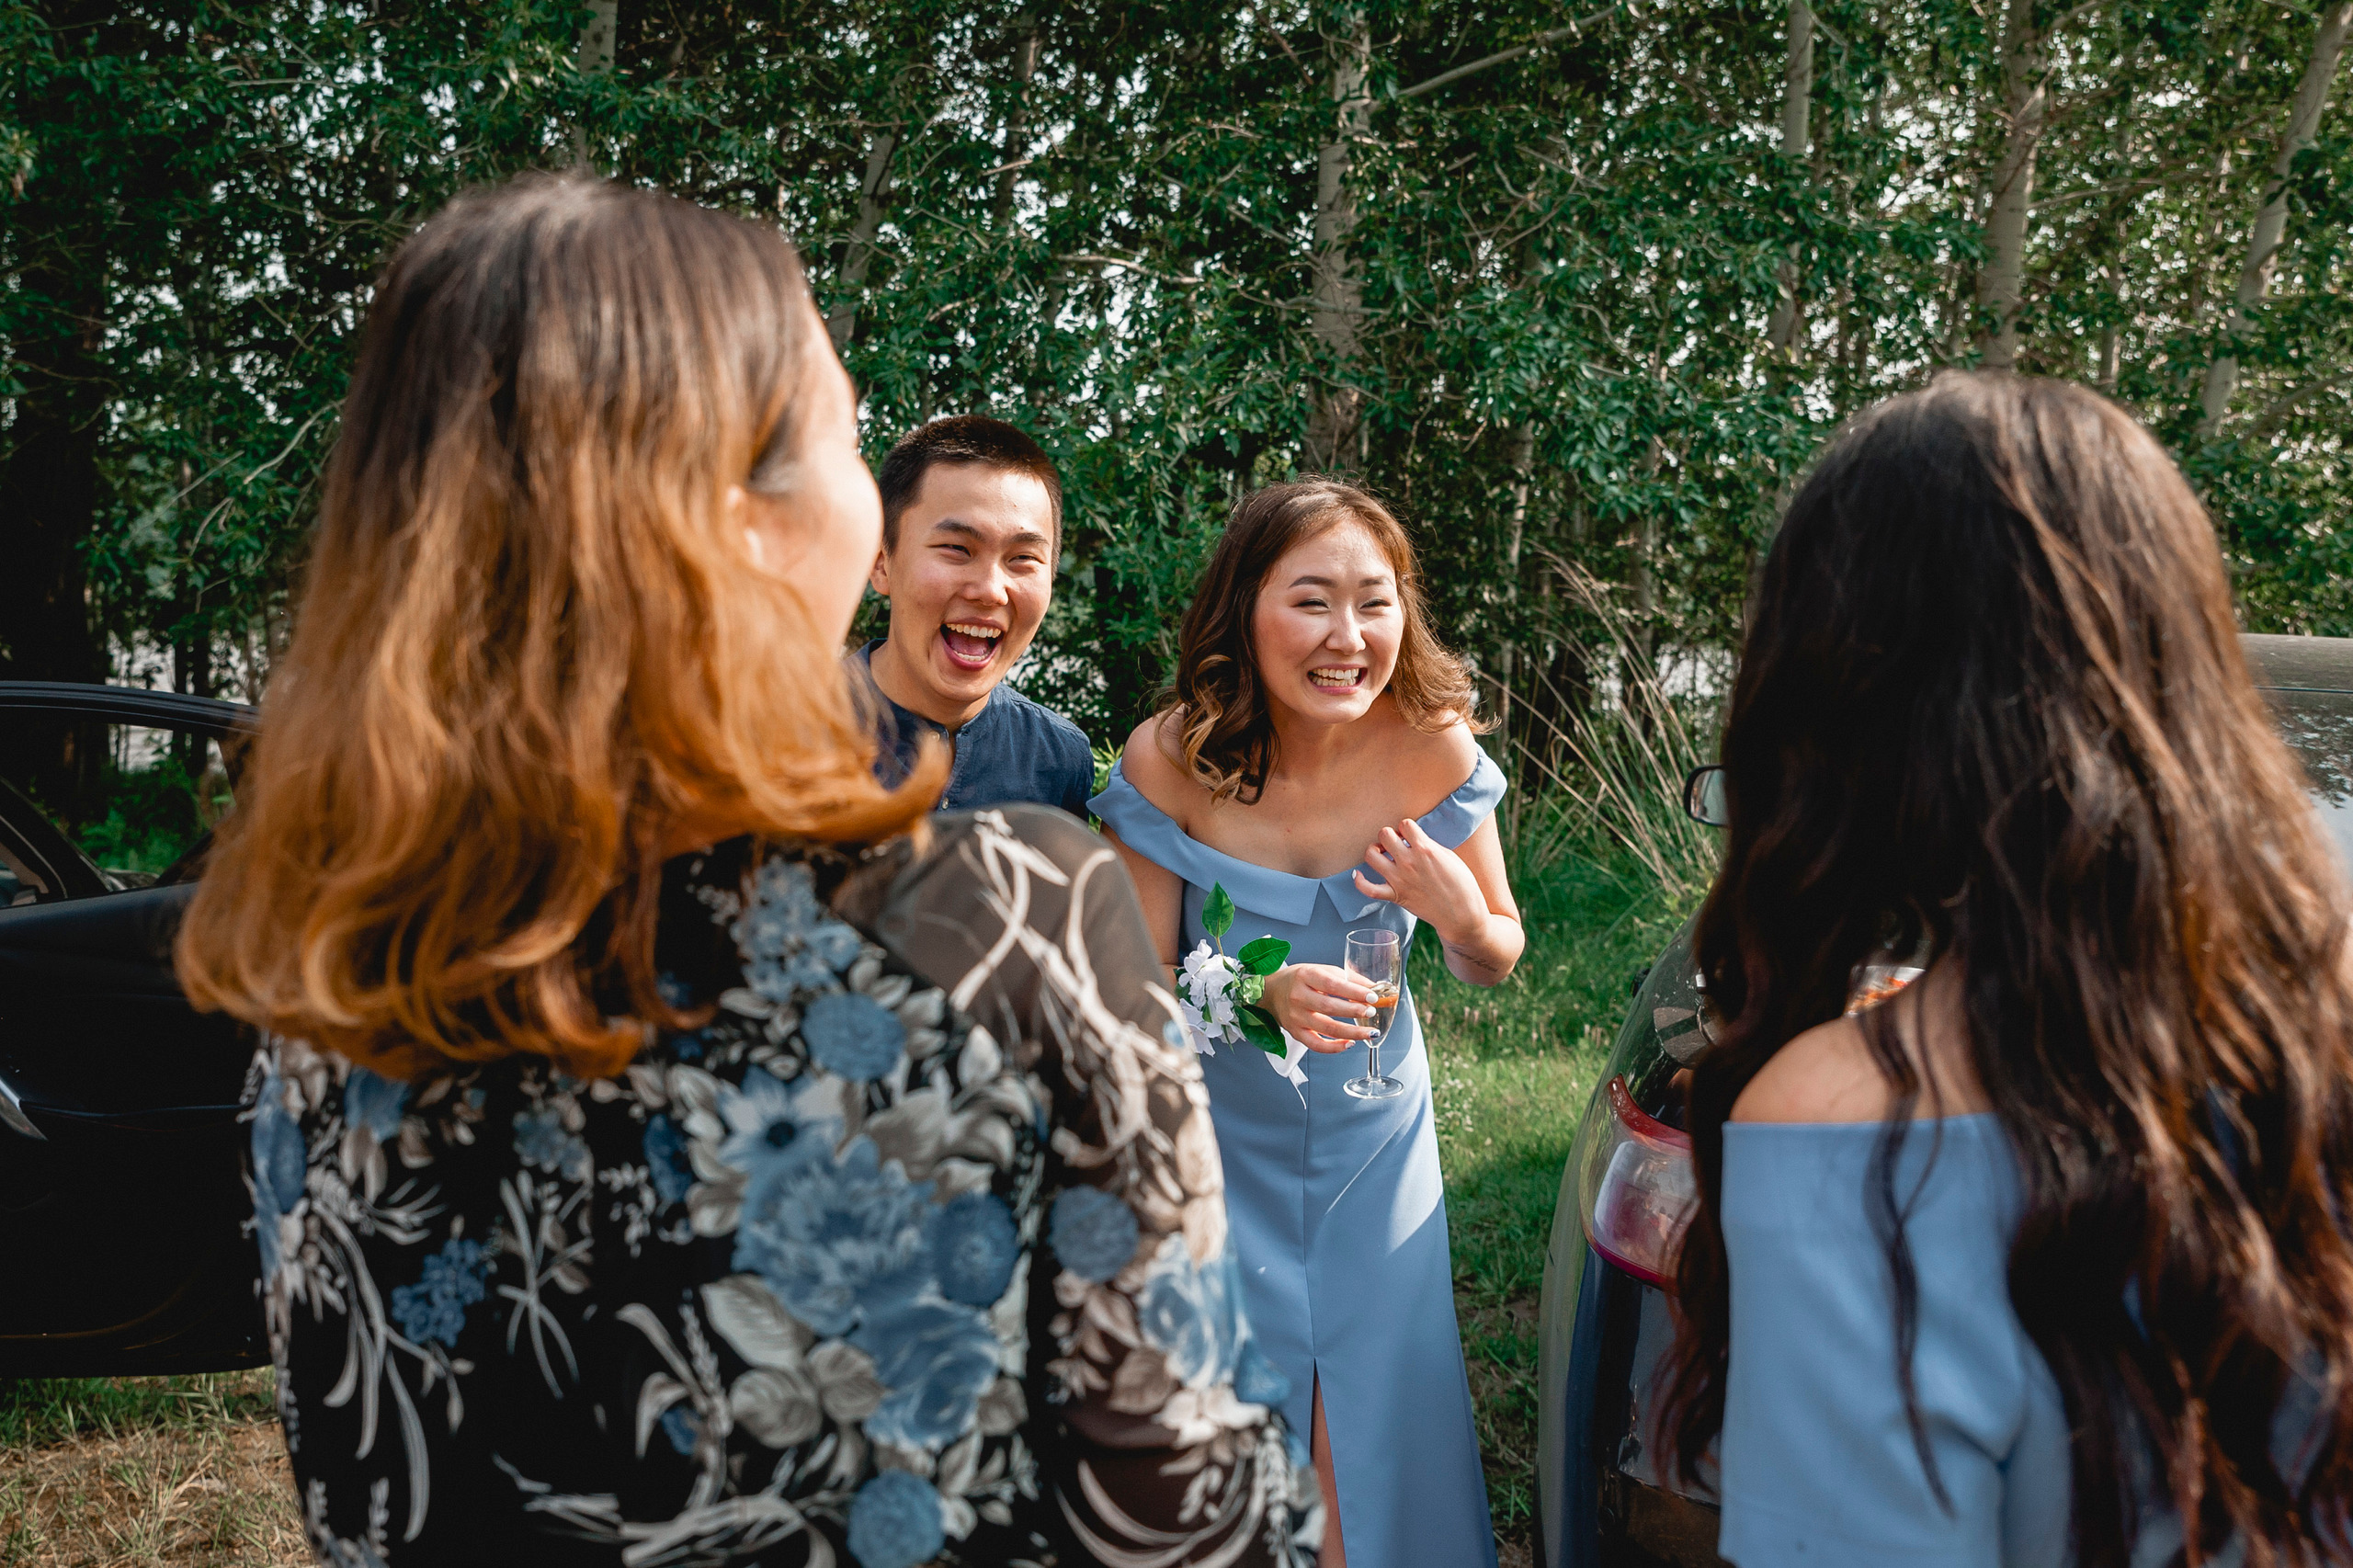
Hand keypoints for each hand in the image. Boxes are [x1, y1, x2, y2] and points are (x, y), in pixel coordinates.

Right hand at [1260, 963, 1377, 1052]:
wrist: (1272, 991)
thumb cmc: (1299, 980)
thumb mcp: (1321, 970)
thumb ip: (1347, 978)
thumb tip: (1373, 987)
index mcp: (1306, 976)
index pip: (1332, 984)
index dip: (1354, 991)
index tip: (1372, 997)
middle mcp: (1298, 996)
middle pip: (1329, 1007)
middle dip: (1354, 1011)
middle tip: (1371, 1012)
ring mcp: (1295, 1017)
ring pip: (1326, 1028)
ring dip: (1352, 1032)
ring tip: (1370, 1032)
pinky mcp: (1295, 1032)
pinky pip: (1316, 1044)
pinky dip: (1334, 1047)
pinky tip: (1349, 1043)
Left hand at [1353, 818, 1486, 937]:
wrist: (1461, 913)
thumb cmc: (1461, 884)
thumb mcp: (1449, 856)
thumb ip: (1429, 845)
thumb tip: (1415, 840)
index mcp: (1425, 849)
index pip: (1404, 824)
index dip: (1406, 828)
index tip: (1411, 835)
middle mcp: (1408, 862)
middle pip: (1384, 834)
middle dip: (1389, 836)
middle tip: (1396, 844)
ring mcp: (1399, 879)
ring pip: (1370, 855)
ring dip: (1375, 851)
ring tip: (1383, 855)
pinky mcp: (1395, 896)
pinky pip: (1368, 889)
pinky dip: (1360, 881)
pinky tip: (1359, 875)